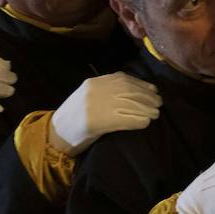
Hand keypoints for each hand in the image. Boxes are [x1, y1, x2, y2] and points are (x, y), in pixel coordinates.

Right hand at [48, 72, 162, 155]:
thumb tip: (133, 92)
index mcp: (93, 83)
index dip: (140, 84)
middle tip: (159, 103)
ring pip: (129, 104)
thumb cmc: (73, 119)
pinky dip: (138, 121)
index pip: (122, 79)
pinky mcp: (98, 122)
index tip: (153, 89)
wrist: (55, 134)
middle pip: (128, 91)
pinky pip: (124, 119)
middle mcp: (96, 91)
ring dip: (146, 109)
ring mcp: (96, 105)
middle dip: (147, 97)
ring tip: (156, 114)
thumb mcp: (87, 97)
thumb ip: (105, 91)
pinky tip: (146, 123)